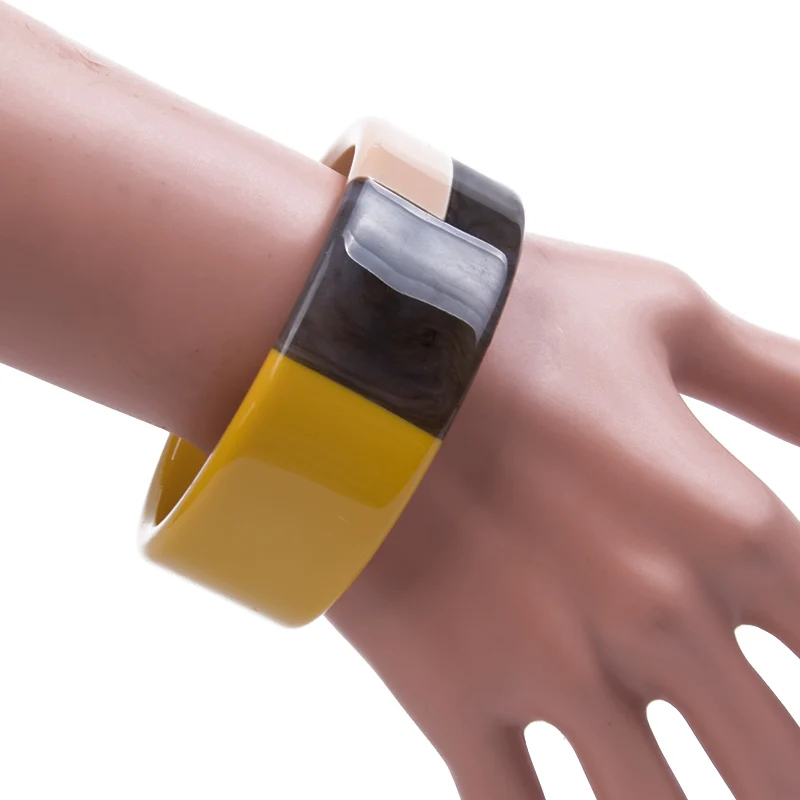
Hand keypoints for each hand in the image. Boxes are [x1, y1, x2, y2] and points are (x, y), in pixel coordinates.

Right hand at [326, 234, 799, 798]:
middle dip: (781, 777)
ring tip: (683, 790)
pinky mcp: (452, 693)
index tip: (798, 680)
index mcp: (728, 526)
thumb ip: (779, 377)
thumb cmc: (513, 320)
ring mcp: (550, 668)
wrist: (357, 351)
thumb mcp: (667, 315)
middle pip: (778, 770)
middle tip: (760, 759)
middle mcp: (657, 619)